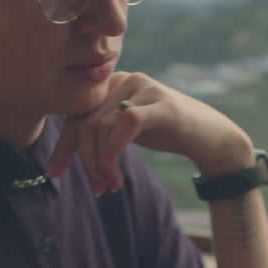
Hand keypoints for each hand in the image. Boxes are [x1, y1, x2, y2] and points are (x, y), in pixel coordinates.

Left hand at [46, 72, 254, 192]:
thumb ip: (102, 129)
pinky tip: (116, 178)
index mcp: (112, 84)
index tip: (54, 172)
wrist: (213, 138)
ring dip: (101, 164)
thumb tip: (68, 148)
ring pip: (101, 128)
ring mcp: (143, 89)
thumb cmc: (169, 134)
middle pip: (86, 123)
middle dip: (85, 161)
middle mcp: (125, 79)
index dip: (63, 145)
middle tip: (96, 189)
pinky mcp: (159, 105)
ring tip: (110, 186)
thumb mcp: (128, 130)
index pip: (76, 114)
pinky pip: (123, 127)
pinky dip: (113, 155)